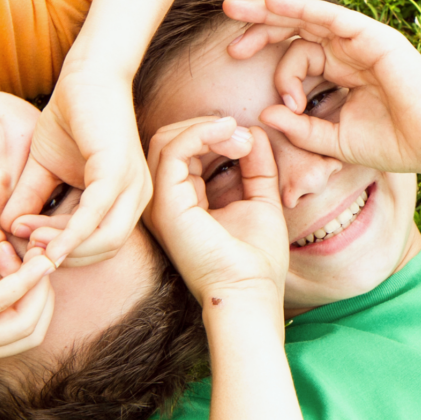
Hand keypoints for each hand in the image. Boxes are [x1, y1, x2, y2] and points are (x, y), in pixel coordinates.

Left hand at [0, 230, 55, 365]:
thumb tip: (3, 238)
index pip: (27, 324)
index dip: (36, 289)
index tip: (20, 254)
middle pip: (36, 327)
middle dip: (44, 288)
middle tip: (31, 254)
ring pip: (30, 321)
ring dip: (35, 283)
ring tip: (21, 253)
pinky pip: (3, 301)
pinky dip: (21, 278)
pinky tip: (23, 256)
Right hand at [1, 69, 152, 267]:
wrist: (85, 76)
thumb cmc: (71, 118)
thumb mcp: (44, 168)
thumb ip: (30, 199)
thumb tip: (7, 229)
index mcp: (124, 200)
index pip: (97, 244)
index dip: (61, 252)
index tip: (23, 247)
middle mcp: (136, 198)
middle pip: (103, 250)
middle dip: (63, 256)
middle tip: (24, 248)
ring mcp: (132, 186)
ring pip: (104, 241)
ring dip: (62, 247)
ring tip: (27, 237)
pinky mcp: (118, 172)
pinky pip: (95, 216)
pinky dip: (70, 235)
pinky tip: (46, 245)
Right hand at [144, 117, 287, 307]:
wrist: (251, 292)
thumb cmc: (256, 259)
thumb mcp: (260, 199)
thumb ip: (255, 166)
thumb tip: (252, 132)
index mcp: (182, 201)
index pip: (184, 151)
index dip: (214, 135)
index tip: (249, 140)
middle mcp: (164, 201)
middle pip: (170, 141)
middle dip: (208, 127)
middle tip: (244, 136)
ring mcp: (160, 203)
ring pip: (166, 140)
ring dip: (206, 128)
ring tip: (240, 138)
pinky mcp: (166, 204)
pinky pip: (172, 150)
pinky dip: (200, 133)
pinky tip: (229, 137)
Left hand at [224, 0, 420, 175]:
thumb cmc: (394, 144)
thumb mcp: (334, 140)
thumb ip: (301, 128)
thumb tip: (265, 112)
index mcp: (342, 71)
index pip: (298, 56)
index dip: (277, 72)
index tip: (277, 103)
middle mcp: (349, 51)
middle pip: (296, 29)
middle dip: (260, 25)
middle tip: (226, 20)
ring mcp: (362, 41)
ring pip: (308, 18)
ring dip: (271, 11)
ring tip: (236, 9)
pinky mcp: (374, 38)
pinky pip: (331, 17)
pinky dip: (301, 8)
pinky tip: (271, 3)